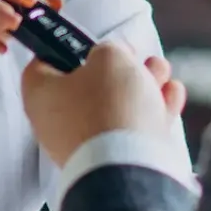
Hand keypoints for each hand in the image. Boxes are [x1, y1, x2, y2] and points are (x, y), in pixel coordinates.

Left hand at [20, 39, 179, 167]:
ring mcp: (82, 144)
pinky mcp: (109, 161)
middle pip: (88, 83)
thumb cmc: (110, 105)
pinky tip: (171, 95)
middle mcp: (54, 121)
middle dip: (122, 66)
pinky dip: (151, 111)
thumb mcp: (111, 56)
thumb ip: (110, 48)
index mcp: (39, 92)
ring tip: (162, 73)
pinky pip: (128, 129)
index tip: (95, 41)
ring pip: (114, 105)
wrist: (128, 168)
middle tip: (139, 57)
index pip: (45, 60)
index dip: (70, 44)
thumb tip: (114, 57)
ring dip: (143, 85)